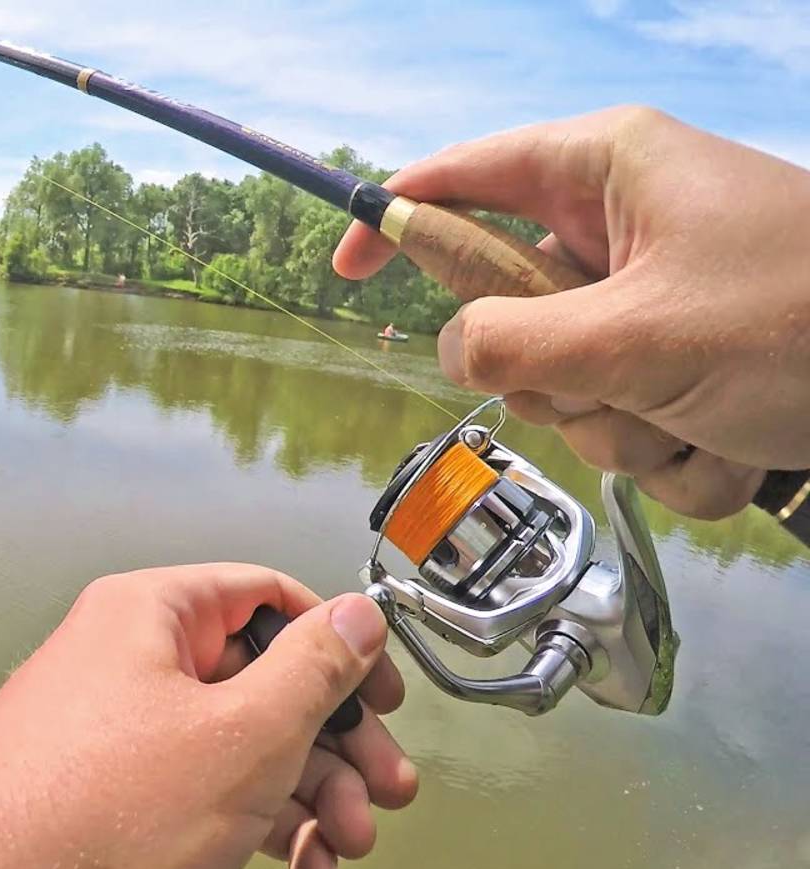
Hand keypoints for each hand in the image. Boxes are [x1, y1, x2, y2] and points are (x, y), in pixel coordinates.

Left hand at [0, 564, 416, 868]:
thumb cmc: (88, 817)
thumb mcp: (241, 736)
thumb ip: (313, 671)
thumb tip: (355, 615)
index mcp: (149, 615)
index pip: (265, 596)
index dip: (337, 641)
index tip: (381, 695)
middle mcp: (127, 662)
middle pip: (261, 682)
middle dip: (335, 746)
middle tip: (383, 794)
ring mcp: (117, 733)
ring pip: (238, 748)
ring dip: (307, 800)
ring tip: (342, 850)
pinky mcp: (110, 796)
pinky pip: (200, 792)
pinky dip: (256, 827)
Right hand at [334, 105, 809, 518]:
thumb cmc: (804, 322)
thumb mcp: (637, 337)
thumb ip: (509, 345)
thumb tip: (451, 351)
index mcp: (603, 174)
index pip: (458, 179)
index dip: (391, 222)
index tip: (344, 271)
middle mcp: (624, 231)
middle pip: (509, 316)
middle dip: (557, 382)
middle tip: (615, 384)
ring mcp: (658, 301)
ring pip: (571, 390)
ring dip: (627, 430)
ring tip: (703, 418)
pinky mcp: (692, 361)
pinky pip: (632, 427)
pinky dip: (677, 455)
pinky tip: (740, 442)